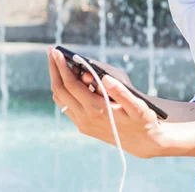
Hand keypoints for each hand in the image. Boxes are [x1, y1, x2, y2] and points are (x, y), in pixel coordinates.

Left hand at [47, 47, 166, 158]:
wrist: (142, 143)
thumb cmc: (142, 120)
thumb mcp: (138, 106)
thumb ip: (121, 92)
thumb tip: (105, 78)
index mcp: (96, 109)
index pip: (71, 84)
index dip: (62, 67)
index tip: (56, 51)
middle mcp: (85, 118)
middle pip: (60, 90)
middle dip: (54, 69)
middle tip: (51, 51)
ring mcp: (82, 123)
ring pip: (60, 99)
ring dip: (56, 79)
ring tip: (58, 61)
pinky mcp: (83, 125)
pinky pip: (66, 106)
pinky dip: (63, 90)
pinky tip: (69, 78)